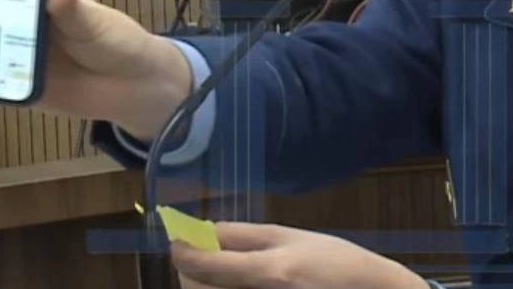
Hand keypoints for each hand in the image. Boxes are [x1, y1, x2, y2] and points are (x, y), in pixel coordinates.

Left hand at [171, 223, 426, 288]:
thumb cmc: (334, 260)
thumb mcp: (292, 237)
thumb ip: (246, 235)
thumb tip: (206, 230)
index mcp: (268, 271)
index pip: (204, 265)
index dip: (182, 251)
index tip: (177, 240)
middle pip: (195, 288)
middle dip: (189, 269)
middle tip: (198, 252)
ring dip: (204, 282)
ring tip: (219, 265)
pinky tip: (235, 279)